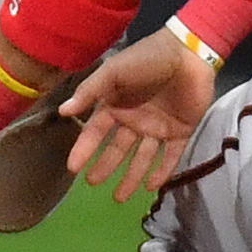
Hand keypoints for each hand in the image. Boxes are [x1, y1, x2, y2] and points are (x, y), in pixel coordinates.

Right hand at [59, 30, 217, 200]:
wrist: (188, 54)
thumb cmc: (148, 59)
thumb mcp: (114, 71)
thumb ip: (90, 92)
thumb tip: (63, 111)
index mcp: (117, 105)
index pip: (96, 132)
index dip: (84, 149)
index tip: (73, 169)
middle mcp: (136, 120)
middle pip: (118, 149)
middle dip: (106, 167)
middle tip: (94, 184)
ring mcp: (159, 127)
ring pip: (142, 157)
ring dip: (131, 176)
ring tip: (119, 197)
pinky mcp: (181, 131)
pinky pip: (170, 156)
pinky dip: (161, 171)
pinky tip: (150, 187)